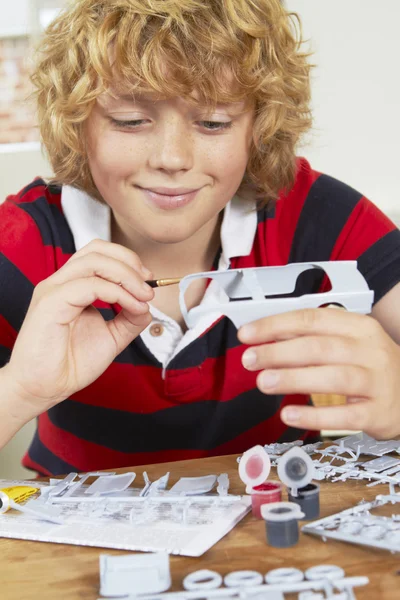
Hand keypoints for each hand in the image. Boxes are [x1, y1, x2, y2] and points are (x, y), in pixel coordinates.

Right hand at [6, 239, 153, 413]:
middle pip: (97, 249)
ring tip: (144, 297)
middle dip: (130, 263)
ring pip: (94, 262)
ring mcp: (54, 290)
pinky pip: (90, 285)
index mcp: (71, 285)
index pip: (99, 253)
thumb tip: (148, 306)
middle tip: (148, 286)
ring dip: (127, 276)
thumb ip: (129, 319)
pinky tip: (131, 307)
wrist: (45, 388)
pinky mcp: (50, 303)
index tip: (148, 282)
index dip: (128, 261)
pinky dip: (118, 293)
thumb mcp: (111, 337)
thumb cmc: (70, 363)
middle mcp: (61, 282)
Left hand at [238, 308, 399, 438]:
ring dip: (293, 379)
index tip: (247, 334)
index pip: (312, 319)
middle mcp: (370, 350)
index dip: (275, 326)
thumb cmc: (370, 366)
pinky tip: (289, 414)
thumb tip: (265, 338)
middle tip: (249, 359)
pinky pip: (345, 415)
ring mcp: (378, 382)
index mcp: (358, 327)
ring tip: (263, 382)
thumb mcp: (347, 343)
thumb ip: (310, 339)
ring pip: (333, 377)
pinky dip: (315, 415)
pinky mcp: (379, 412)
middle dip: (278, 352)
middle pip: (319, 347)